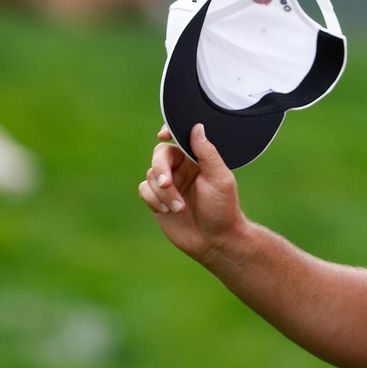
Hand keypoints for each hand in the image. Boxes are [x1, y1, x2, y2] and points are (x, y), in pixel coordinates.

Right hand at [139, 123, 246, 262]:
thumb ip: (207, 153)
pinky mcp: (157, 199)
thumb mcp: (219, 179)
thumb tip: (197, 126)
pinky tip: (168, 210)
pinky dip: (153, 199)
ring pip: (151, 174)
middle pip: (160, 155)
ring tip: (179, 207)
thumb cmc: (223, 209)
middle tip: (168, 184)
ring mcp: (169, 183)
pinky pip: (144, 189)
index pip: (180, 137)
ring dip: (163, 193)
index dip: (169, 131)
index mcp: (198, 158)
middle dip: (161, 169)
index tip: (163, 135)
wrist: (214, 241)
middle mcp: (182, 167)